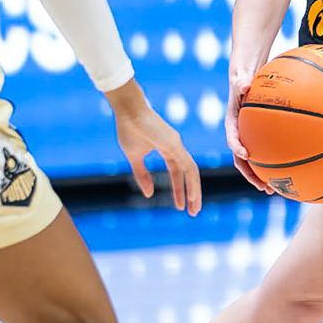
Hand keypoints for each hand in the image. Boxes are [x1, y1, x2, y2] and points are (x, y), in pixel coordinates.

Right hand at [107, 79, 201, 214]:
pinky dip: (191, 181)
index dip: (179, 189)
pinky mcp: (175, 144)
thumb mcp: (134, 157)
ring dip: (194, 191)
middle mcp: (176, 147)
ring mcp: (177, 145)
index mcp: (167, 149)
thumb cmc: (129, 129)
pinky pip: (188, 166)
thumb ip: (142, 175)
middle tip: (193, 212)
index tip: (179, 206)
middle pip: (188, 174)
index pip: (177, 172)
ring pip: (192, 172)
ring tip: (194, 208)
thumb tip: (149, 194)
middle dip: (191, 193)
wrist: (127, 111)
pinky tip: (192, 195)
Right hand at [224, 70, 269, 192]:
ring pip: (254, 161)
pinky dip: (274, 164)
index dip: (237, 147)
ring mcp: (249, 139)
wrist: (244, 81)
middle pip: (242, 159)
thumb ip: (241, 83)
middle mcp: (239, 135)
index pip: (232, 138)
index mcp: (232, 124)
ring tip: (273, 190)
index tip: (246, 155)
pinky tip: (289, 172)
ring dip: (261, 176)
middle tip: (263, 186)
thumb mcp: (240, 80)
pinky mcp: (258, 139)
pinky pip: (266, 153)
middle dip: (251, 174)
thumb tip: (245, 85)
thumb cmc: (243, 80)